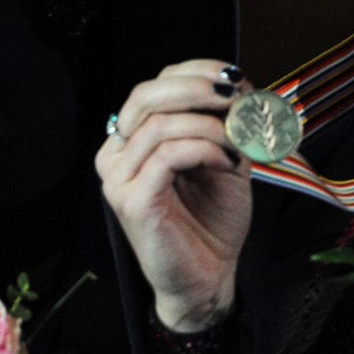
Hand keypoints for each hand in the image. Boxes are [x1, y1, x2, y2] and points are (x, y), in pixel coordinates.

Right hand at [96, 59, 253, 333]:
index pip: (152, 86)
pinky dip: (205, 150)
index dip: (193, 73)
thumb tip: (237, 83)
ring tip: (238, 147)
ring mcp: (118, 178)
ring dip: (210, 128)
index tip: (234, 79)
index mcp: (130, 140)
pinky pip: (167, 155)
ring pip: (160, 125)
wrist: (207, 279)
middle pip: (145, 96)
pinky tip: (227, 163)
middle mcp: (115, 154)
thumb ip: (222, 124)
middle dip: (197, 89)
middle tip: (237, 98)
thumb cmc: (211, 223)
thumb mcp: (221, 159)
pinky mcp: (132, 200)